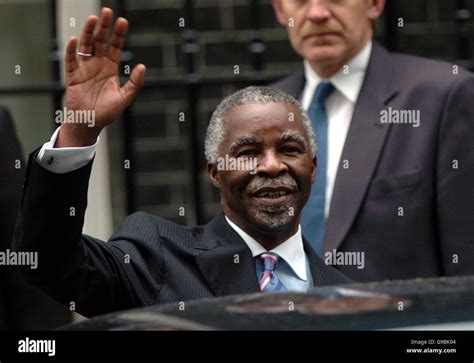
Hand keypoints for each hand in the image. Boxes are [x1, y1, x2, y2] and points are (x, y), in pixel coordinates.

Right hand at [56, 7, 145, 146]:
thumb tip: (142, 67)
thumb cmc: (107, 111)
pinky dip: (72, 50)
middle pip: (100, 41)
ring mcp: (84, 68)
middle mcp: (97, 64)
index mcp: (110, 67)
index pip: (114, 46)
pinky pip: (71, 60)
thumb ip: (135, 83)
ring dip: (89, 33)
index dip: (118, 34)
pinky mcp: (72, 75)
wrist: (90, 123)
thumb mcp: (125, 97)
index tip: (123, 21)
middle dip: (104, 27)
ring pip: (86, 46)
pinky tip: (75, 40)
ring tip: (93, 20)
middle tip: (107, 12)